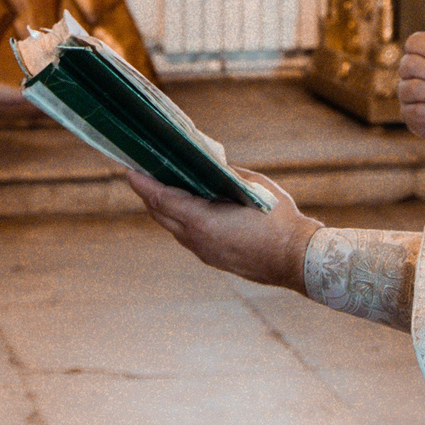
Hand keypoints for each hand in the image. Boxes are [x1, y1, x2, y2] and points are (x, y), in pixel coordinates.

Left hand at [123, 168, 319, 293]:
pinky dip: (180, 219)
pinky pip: (187, 236)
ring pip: (173, 227)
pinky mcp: (213, 259)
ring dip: (164, 208)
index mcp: (203, 221)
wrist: (296, 259)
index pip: (162, 199)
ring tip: (161, 186)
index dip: (143, 184)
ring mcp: (204, 252)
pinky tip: (186, 207)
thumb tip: (209, 164)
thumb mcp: (252, 186)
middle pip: (161, 214)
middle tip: (141, 172)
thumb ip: (226, 174)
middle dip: (149, 194)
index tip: (129, 170)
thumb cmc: (279, 219)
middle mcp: (197, 240)